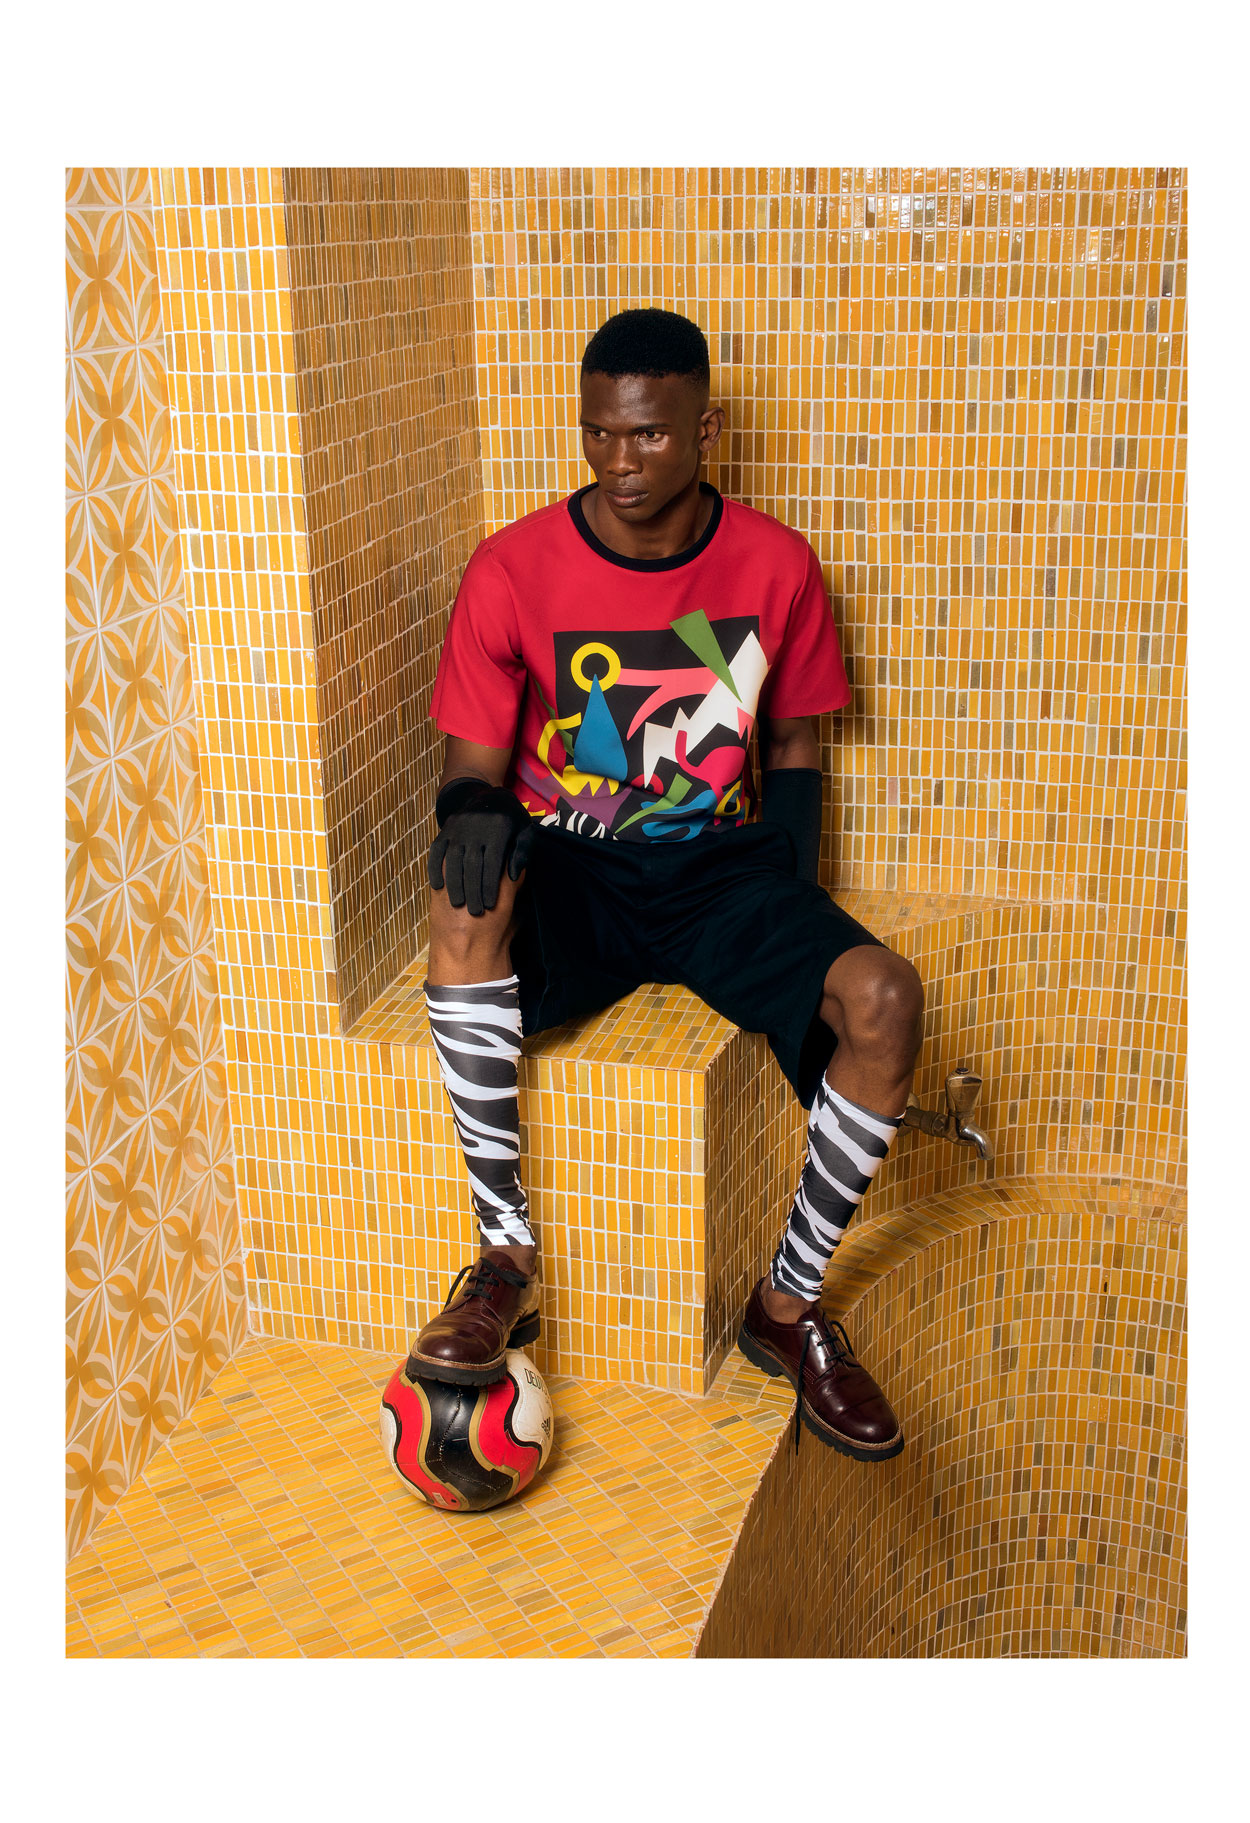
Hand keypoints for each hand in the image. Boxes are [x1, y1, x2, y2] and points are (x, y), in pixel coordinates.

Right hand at [427, 779, 533, 915]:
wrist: (489, 796)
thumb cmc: (512, 821)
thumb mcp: (525, 832)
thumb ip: (522, 853)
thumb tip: (513, 876)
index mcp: (499, 828)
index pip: (493, 864)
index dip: (490, 887)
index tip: (489, 906)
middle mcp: (476, 827)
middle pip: (472, 865)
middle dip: (472, 890)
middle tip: (474, 912)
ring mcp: (458, 827)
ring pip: (452, 860)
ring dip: (454, 884)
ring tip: (458, 904)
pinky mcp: (446, 829)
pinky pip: (437, 851)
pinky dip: (435, 869)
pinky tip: (438, 887)